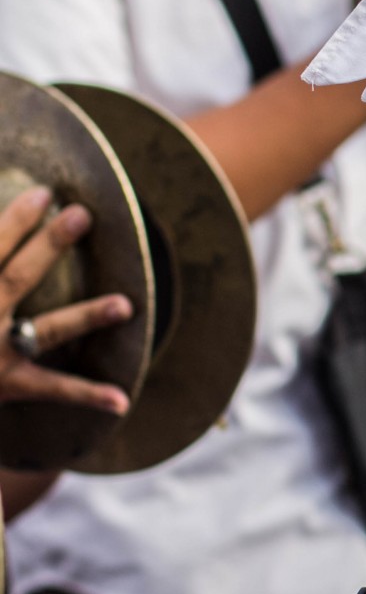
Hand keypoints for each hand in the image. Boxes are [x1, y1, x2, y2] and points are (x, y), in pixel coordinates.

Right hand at [0, 187, 132, 413]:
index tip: (45, 193)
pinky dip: (88, 394)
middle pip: (17, 277)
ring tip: (126, 305)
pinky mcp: (10, 386)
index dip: (15, 220)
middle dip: (49, 245)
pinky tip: (123, 400)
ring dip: (87, 316)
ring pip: (46, 330)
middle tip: (82, 215)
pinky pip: (54, 389)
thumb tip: (2, 242)